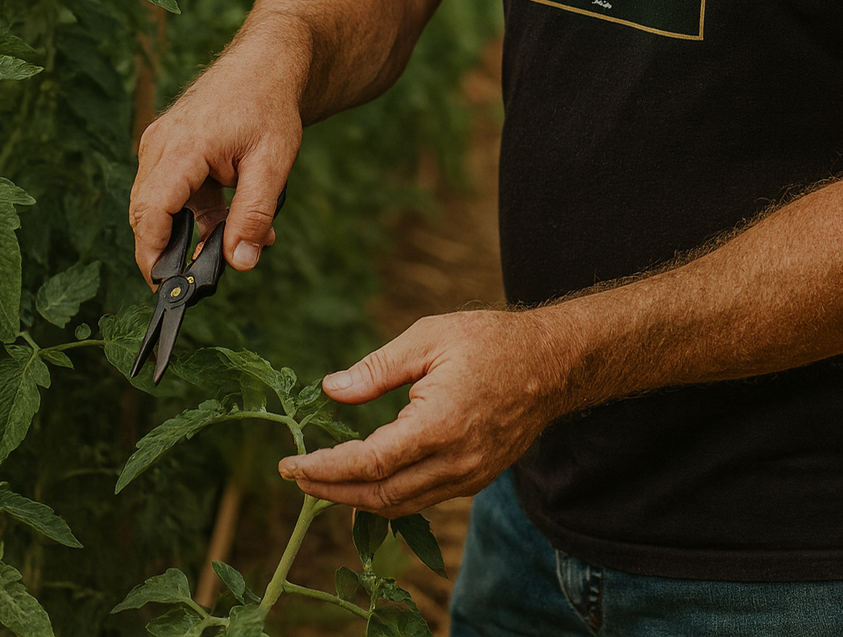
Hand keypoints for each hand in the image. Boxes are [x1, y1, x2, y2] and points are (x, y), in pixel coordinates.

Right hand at [129, 40, 302, 283]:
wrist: (267, 62)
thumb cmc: (269, 105)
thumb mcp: (273, 162)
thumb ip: (254, 214)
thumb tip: (240, 263)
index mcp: (183, 147)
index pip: (151, 211)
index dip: (153, 254)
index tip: (167, 286)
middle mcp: (161, 144)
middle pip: (148, 213)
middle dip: (173, 249)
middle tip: (207, 274)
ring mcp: (160, 144)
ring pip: (161, 204)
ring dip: (194, 229)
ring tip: (240, 239)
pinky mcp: (169, 148)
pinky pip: (172, 190)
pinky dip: (197, 211)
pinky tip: (233, 219)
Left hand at [277, 309, 570, 515]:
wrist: (552, 362)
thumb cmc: (489, 340)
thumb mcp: (429, 336)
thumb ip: (377, 367)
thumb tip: (331, 390)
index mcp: (440, 423)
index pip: (370, 463)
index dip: (325, 469)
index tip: (290, 464)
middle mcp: (456, 460)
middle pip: (379, 495)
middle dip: (331, 491)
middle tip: (296, 476)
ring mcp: (469, 475)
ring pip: (401, 505)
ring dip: (356, 499)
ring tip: (321, 480)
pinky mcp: (476, 478)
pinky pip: (423, 499)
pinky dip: (388, 495)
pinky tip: (367, 480)